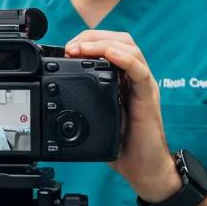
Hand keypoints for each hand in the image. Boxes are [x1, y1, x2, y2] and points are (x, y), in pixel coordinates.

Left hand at [64, 30, 179, 201]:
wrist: (144, 168)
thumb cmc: (123, 144)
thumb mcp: (97, 117)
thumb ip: (85, 101)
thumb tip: (58, 93)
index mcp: (122, 79)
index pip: (109, 45)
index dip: (88, 41)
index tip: (66, 50)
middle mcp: (134, 77)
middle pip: (120, 40)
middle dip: (93, 37)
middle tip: (70, 48)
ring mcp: (143, 85)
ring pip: (130, 49)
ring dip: (103, 44)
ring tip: (83, 49)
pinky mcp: (148, 97)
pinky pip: (140, 71)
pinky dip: (124, 58)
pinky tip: (109, 55)